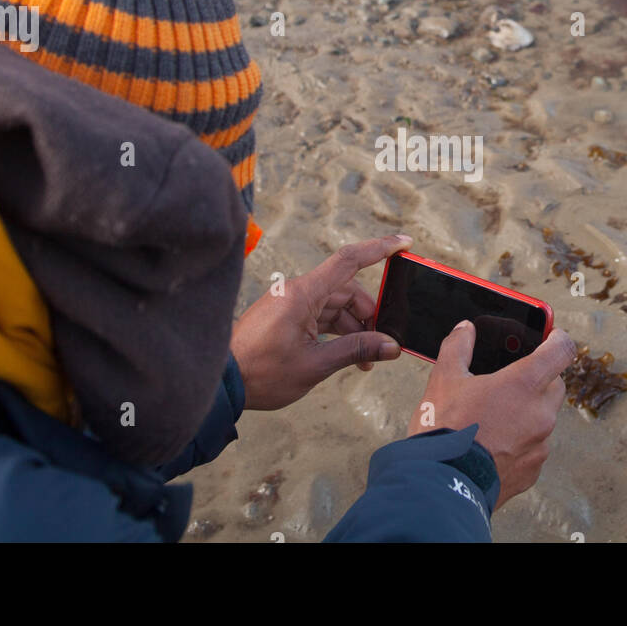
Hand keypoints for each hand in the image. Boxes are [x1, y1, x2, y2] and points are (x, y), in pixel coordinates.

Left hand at [232, 234, 412, 410]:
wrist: (222, 383)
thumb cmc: (261, 373)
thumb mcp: (314, 365)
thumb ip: (355, 350)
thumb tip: (390, 346)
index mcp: (302, 294)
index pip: (349, 260)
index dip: (379, 248)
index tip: (404, 242)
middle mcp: (296, 291)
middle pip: (346, 289)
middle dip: (368, 314)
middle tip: (383, 343)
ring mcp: (289, 302)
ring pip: (334, 304)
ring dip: (353, 327)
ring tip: (365, 359)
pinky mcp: (284, 315)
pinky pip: (319, 314)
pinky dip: (336, 330)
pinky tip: (346, 354)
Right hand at [408, 321, 576, 508]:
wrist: (442, 485)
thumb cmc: (445, 431)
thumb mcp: (444, 379)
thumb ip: (457, 347)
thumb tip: (464, 330)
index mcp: (524, 383)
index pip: (562, 350)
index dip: (558, 339)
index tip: (551, 337)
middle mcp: (540, 413)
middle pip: (555, 384)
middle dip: (539, 379)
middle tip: (510, 380)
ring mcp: (540, 444)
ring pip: (545, 418)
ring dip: (529, 411)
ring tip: (495, 416)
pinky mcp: (533, 470)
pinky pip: (535, 447)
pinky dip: (521, 441)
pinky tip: (494, 443)